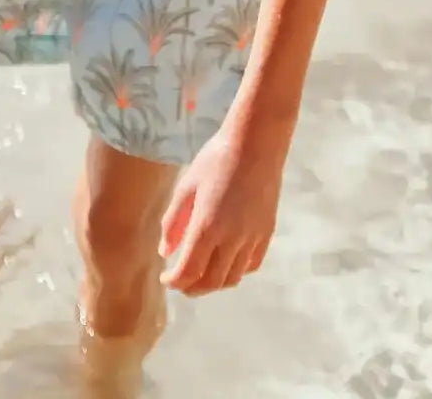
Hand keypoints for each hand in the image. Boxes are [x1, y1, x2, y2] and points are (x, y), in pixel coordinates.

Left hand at [159, 124, 283, 295]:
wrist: (255, 144)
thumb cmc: (215, 159)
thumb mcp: (186, 187)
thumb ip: (174, 222)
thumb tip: (165, 251)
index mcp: (207, 227)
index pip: (189, 271)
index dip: (174, 282)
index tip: (165, 277)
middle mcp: (232, 239)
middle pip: (211, 282)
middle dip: (192, 288)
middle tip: (179, 282)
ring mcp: (253, 238)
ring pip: (232, 278)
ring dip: (213, 283)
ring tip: (199, 274)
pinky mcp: (266, 233)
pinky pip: (250, 265)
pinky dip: (235, 271)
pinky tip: (224, 261)